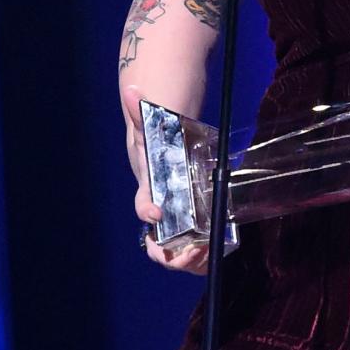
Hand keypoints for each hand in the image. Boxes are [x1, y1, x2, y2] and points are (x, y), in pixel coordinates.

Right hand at [121, 84, 208, 273]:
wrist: (169, 153)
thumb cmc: (159, 142)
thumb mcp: (152, 126)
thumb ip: (142, 112)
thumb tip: (133, 89)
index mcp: (149, 191)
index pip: (143, 206)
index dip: (147, 210)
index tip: (156, 210)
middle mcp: (162, 214)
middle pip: (158, 245)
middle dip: (172, 253)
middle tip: (193, 247)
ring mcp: (177, 224)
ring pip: (178, 254)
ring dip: (191, 259)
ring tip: (207, 251)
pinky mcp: (194, 228)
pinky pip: (197, 252)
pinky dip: (205, 257)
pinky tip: (216, 249)